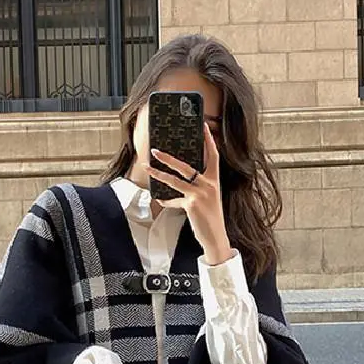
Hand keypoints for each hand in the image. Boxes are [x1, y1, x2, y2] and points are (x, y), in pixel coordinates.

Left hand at [143, 122, 233, 265]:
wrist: (216, 237)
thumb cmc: (210, 217)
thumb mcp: (209, 198)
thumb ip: (199, 186)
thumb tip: (181, 176)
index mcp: (214, 181)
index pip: (213, 155)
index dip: (209, 140)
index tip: (204, 126)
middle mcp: (208, 185)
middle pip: (186, 166)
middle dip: (168, 158)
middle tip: (155, 150)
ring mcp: (200, 194)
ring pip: (175, 180)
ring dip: (159, 174)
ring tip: (147, 168)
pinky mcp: (191, 205)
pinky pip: (173, 200)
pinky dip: (166, 201)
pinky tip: (159, 199)